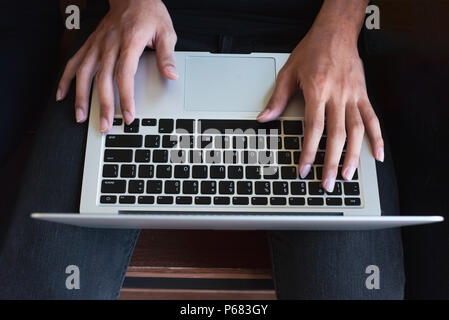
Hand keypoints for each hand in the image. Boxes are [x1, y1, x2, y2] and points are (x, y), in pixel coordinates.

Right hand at [57, 0, 176, 131]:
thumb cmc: (150, 13)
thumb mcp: (166, 32)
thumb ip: (166, 55)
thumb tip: (171, 75)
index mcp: (130, 42)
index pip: (125, 74)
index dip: (125, 96)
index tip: (128, 114)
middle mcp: (110, 44)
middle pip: (103, 79)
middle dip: (104, 105)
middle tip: (105, 125)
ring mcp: (97, 45)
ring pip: (85, 73)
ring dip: (81, 96)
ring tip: (81, 117)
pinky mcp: (90, 44)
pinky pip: (74, 62)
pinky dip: (65, 79)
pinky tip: (61, 94)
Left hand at [257, 23, 383, 191]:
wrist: (336, 32)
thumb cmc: (312, 50)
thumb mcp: (289, 72)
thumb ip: (278, 98)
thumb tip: (265, 119)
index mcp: (317, 89)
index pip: (313, 128)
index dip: (309, 152)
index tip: (304, 169)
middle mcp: (337, 95)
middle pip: (336, 135)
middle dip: (331, 162)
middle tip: (327, 182)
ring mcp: (353, 96)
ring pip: (356, 130)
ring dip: (353, 155)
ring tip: (347, 176)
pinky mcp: (363, 95)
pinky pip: (372, 118)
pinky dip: (377, 137)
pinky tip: (378, 154)